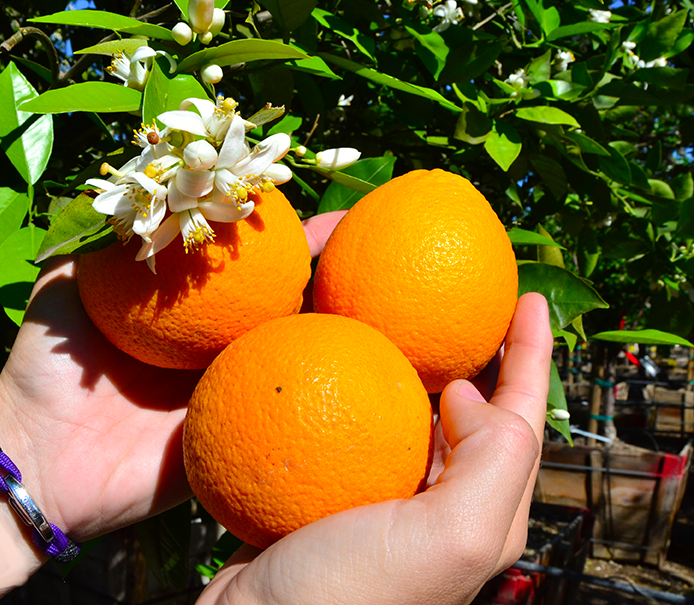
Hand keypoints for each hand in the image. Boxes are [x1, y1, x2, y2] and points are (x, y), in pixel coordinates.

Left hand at [0, 210, 348, 543]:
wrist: (41, 456)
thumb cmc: (49, 366)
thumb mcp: (66, 284)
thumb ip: (103, 239)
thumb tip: (143, 186)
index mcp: (181, 307)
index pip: (234, 256)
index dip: (265, 225)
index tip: (296, 196)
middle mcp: (214, 340)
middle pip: (279, 293)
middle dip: (323, 262)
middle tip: (364, 234)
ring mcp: (233, 382)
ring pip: (295, 341)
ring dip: (341, 311)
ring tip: (380, 281)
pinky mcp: (241, 425)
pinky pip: (288, 397)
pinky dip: (327, 372)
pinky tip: (366, 347)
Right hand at [196, 291, 552, 604]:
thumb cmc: (350, 596)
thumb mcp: (451, 539)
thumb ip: (492, 465)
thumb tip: (469, 394)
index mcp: (480, 512)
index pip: (523, 419)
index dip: (534, 356)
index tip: (530, 297)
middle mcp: (441, 502)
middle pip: (476, 410)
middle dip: (486, 354)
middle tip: (474, 300)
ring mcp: (387, 494)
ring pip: (417, 412)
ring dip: (422, 362)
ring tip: (410, 315)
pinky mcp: (338, 487)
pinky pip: (364, 423)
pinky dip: (364, 385)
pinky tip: (343, 355)